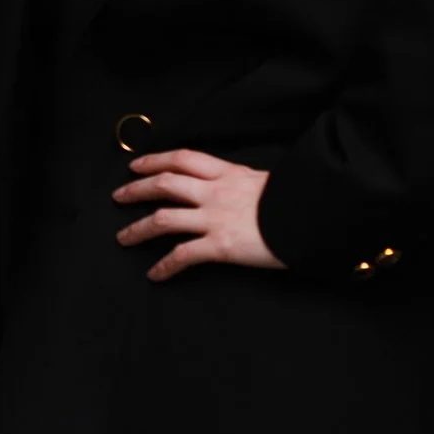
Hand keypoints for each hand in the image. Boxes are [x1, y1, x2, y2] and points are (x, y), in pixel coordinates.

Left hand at [113, 150, 284, 280]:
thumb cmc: (296, 200)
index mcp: (227, 173)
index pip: (183, 159)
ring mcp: (215, 218)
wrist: (315, 216)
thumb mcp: (266, 181)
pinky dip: (164, 265)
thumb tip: (236, 184)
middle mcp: (215, 192)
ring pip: (163, 218)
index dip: (155, 160)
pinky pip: (182, 255)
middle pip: (164, 184)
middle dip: (136, 189)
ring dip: (137, 228)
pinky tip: (154, 274)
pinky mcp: (220, 246)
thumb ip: (243, 182)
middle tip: (118, 196)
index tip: (136, 165)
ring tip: (122, 237)